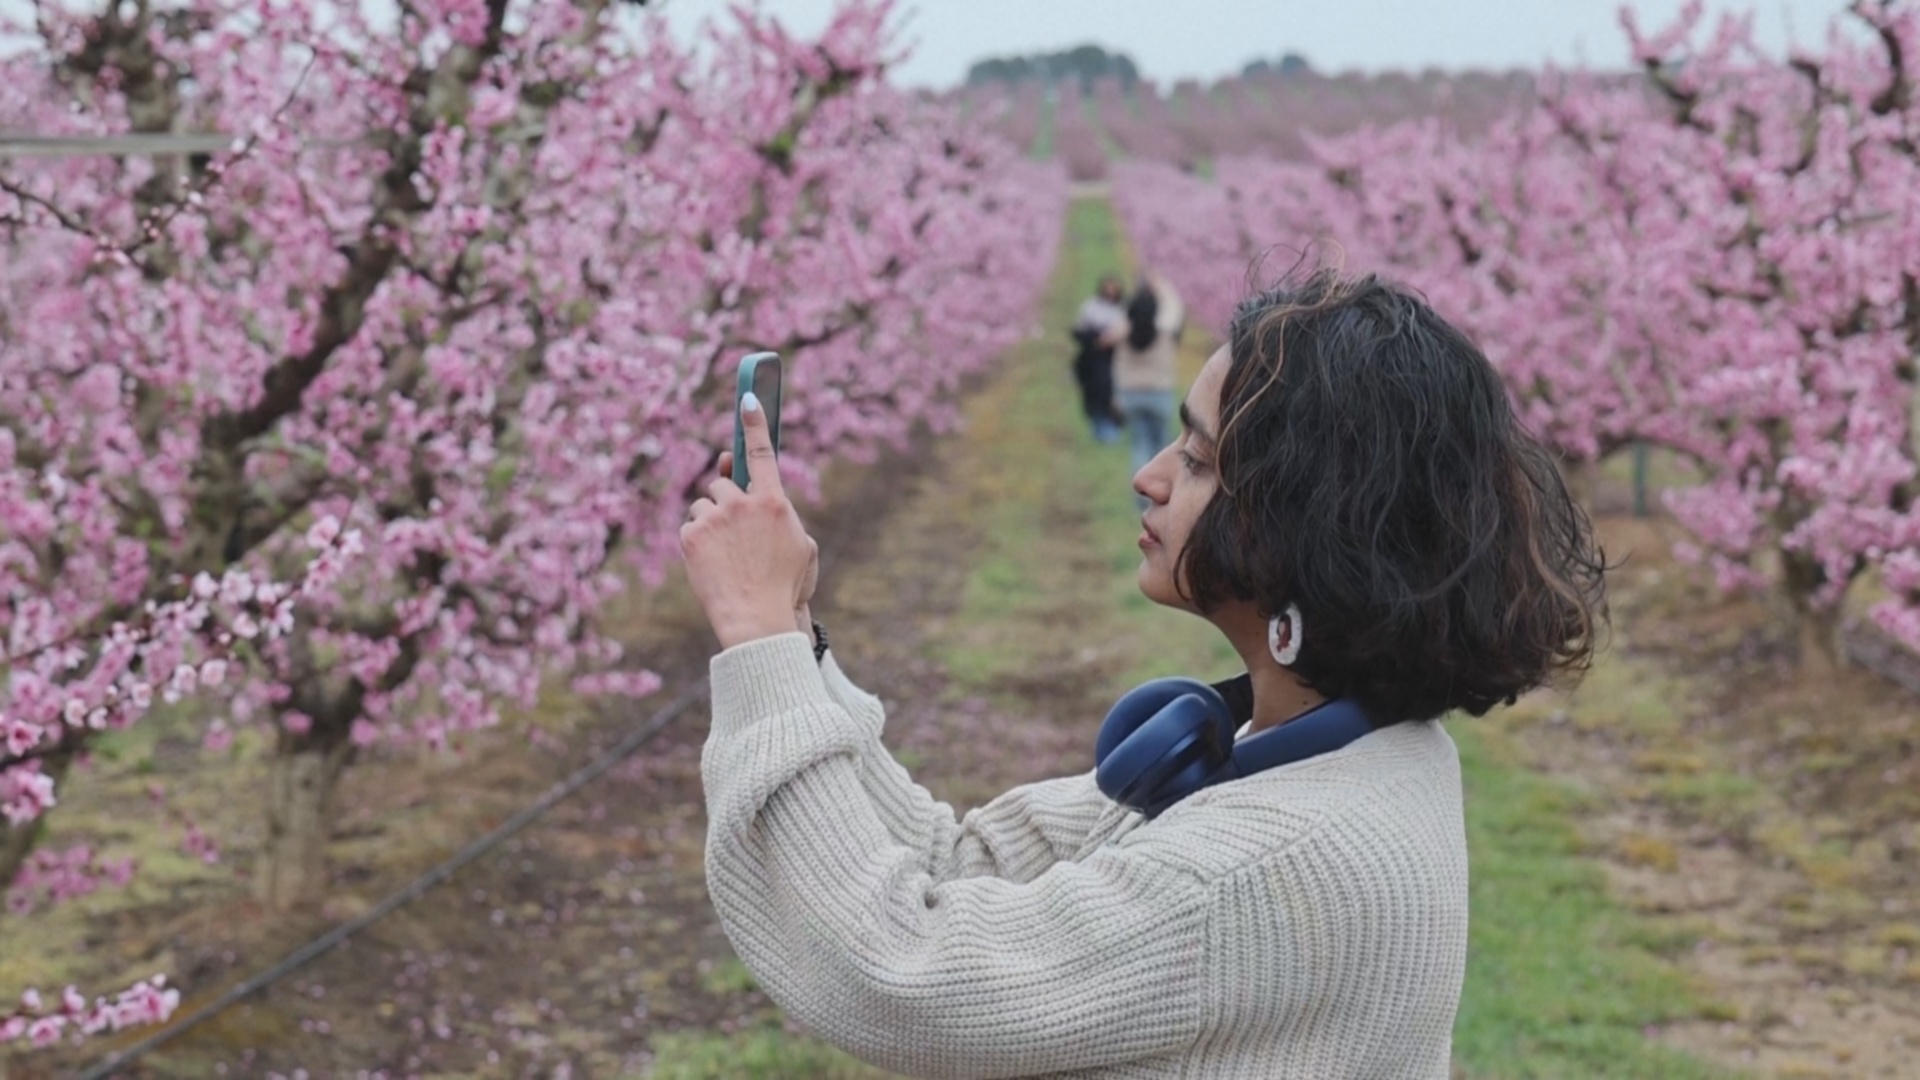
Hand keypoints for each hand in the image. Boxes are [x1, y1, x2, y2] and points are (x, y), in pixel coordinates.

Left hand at [681, 394, 817, 649]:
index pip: (761, 452)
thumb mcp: (803, 548)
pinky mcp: (691, 535)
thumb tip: (761, 503)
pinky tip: (711, 563)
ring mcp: (715, 517)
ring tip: (724, 554)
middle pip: (722, 481)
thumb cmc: (786, 589)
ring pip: (704, 503)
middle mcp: (743, 503)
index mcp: (775, 502)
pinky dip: (697, 541)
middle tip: (732, 527)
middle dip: (725, 498)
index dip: (754, 422)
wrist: (757, 620)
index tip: (747, 396)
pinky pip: (690, 525)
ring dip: (710, 520)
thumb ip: (784, 518)